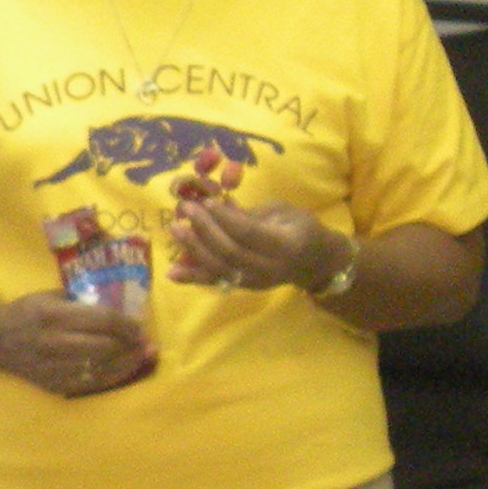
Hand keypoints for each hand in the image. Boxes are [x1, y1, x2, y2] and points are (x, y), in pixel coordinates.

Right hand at [0, 291, 153, 397]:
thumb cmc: (26, 311)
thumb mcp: (50, 295)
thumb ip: (82, 301)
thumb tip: (117, 310)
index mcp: (55, 315)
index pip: (103, 320)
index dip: (127, 325)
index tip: (141, 326)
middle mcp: (55, 342)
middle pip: (106, 346)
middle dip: (131, 345)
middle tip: (146, 343)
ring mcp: (54, 367)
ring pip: (101, 368)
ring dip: (127, 363)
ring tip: (143, 357)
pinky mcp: (54, 384)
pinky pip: (91, 384)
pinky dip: (112, 377)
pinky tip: (125, 370)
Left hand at [169, 155, 345, 293]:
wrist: (316, 263)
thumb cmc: (301, 228)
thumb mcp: (284, 212)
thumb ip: (250, 214)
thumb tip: (213, 206)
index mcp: (285, 244)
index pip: (249, 233)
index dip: (225, 218)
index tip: (206, 201)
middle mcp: (270, 268)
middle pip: (230, 252)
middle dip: (204, 230)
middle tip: (185, 209)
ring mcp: (256, 282)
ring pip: (220, 270)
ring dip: (194, 250)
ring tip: (175, 229)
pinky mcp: (244, 287)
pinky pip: (216, 282)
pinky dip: (193, 277)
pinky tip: (172, 272)